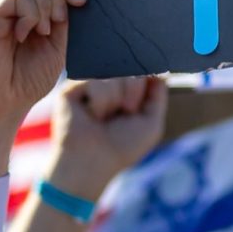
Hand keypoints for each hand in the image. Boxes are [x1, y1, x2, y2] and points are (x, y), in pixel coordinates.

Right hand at [0, 0, 85, 179]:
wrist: (1, 108)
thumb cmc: (27, 79)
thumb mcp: (58, 44)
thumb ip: (65, 17)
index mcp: (27, 3)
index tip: (81, 2)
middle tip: (59, 21)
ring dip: (45, 0)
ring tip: (42, 29)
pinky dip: (31, 13)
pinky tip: (26, 34)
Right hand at [46, 76, 168, 199]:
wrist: (93, 161)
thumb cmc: (123, 147)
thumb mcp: (151, 123)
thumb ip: (158, 96)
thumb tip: (159, 72)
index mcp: (129, 91)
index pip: (145, 71)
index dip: (147, 83)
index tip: (141, 103)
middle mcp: (111, 84)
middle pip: (133, 70)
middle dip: (133, 96)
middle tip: (123, 115)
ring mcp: (92, 83)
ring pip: (115, 75)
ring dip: (115, 102)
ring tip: (103, 118)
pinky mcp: (73, 86)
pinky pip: (95, 80)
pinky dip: (99, 103)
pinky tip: (91, 115)